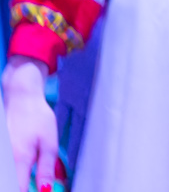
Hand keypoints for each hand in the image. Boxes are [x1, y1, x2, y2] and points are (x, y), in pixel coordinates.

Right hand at [3, 57, 56, 191]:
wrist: (21, 100)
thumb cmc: (38, 119)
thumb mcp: (50, 143)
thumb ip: (46, 169)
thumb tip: (45, 190)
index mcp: (20, 158)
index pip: (17, 189)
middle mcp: (4, 159)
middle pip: (8, 184)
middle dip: (18, 186)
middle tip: (29, 184)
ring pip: (5, 177)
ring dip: (14, 180)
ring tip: (24, 178)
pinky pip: (4, 169)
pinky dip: (10, 173)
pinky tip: (18, 171)